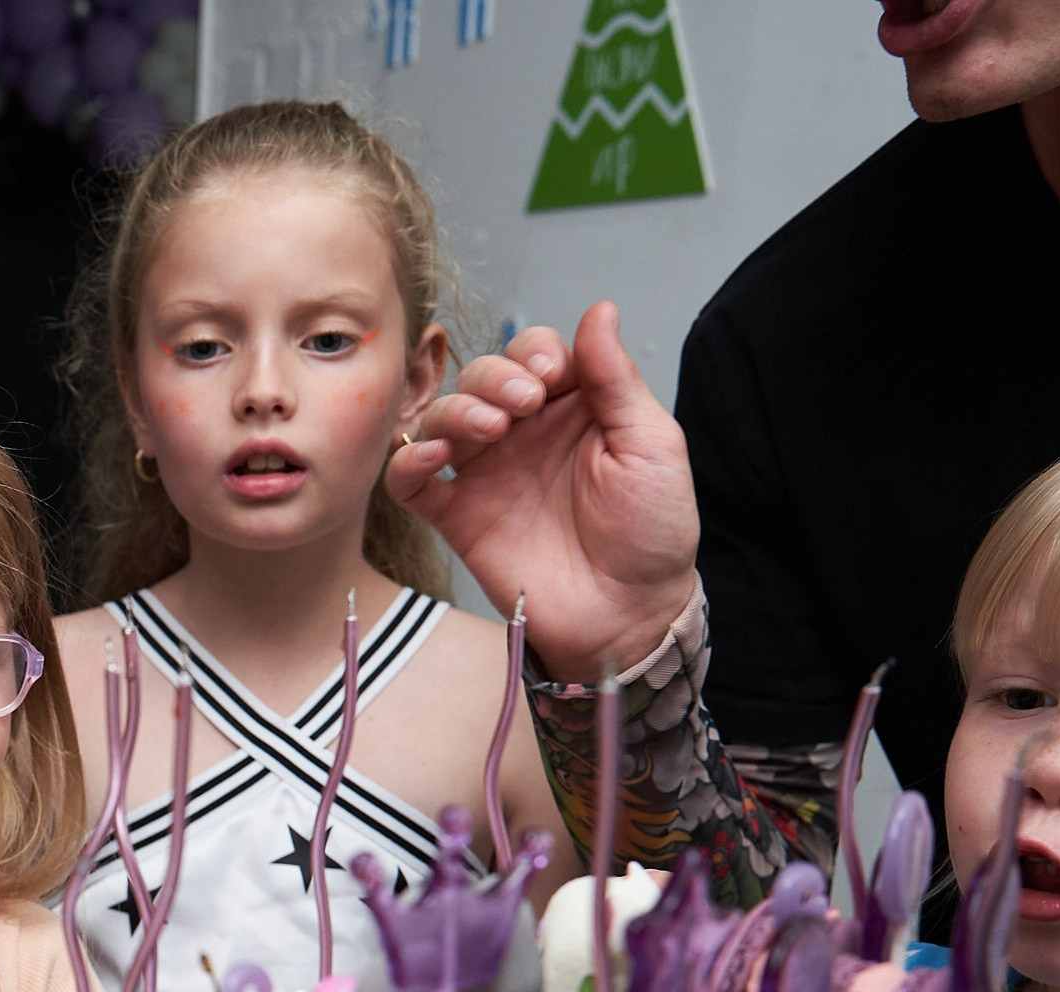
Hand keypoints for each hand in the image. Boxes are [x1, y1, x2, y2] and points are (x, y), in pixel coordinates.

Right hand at [387, 302, 698, 682]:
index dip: (534, 355)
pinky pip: (410, 481)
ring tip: (489, 431)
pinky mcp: (457, 516)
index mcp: (574, 409)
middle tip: (521, 407)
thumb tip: (599, 309)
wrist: (628, 614)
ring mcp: (487, 475)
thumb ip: (616, 379)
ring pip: (443, 419)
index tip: (550, 380)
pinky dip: (408, 461)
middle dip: (494, 379)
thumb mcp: (650, 444)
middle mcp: (524, 435)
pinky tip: (432, 459)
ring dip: (456, 412)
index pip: (536, 355)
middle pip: (482, 377)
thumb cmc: (652, 532)